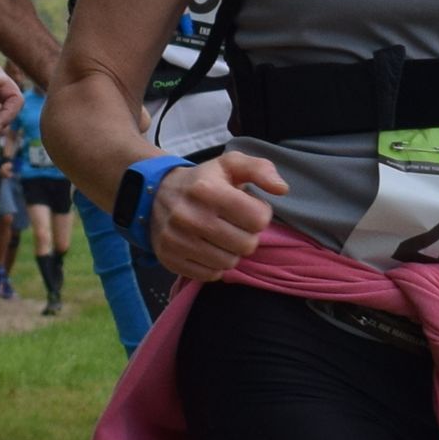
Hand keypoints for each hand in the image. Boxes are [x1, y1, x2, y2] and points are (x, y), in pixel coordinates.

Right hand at [148, 153, 282, 282]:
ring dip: (232, 252)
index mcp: (207, 189)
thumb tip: (282, 189)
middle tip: (236, 225)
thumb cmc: (202, 181)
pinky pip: (210, 275)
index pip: (258, 219)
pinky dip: (215, 265)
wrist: (155, 194)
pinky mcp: (170, 258)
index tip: (248, 208)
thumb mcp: (230, 164)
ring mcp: (177, 240)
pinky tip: (209, 248)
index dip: (260, 214)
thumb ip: (260, 169)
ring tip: (223, 236)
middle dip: (248, 235)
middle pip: (246, 245)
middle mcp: (189, 216)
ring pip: (229, 263)